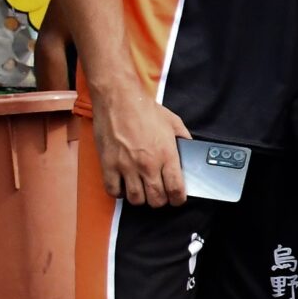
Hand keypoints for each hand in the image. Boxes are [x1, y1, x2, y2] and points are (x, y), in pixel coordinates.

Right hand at [94, 85, 190, 206]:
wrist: (118, 98)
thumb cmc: (145, 109)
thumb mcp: (173, 122)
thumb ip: (183, 139)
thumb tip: (189, 151)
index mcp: (167, 155)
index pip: (176, 190)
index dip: (178, 199)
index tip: (177, 198)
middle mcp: (148, 165)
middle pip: (156, 199)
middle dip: (160, 200)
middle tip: (159, 193)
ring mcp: (126, 166)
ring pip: (136, 199)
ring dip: (140, 198)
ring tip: (141, 190)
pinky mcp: (108, 165)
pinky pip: (113, 191)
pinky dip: (119, 192)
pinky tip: (123, 185)